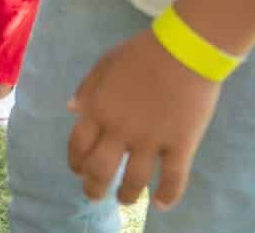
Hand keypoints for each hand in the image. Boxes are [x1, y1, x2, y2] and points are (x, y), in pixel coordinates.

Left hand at [67, 28, 220, 208]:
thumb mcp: (104, 64)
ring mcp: (151, 140)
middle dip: (94, 186)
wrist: (183, 50)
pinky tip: (162, 204)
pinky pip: (173, 178)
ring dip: (127, 195)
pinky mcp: (181, 145)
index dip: (76, 161)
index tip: (78, 170)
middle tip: (94, 195)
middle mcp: (120, 130)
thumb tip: (72, 110)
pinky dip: (168, 195)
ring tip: (125, 200)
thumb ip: (87, 89)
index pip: (78, 145)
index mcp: (98, 109)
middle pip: (100, 168)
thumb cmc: (141, 53)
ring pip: (134, 180)